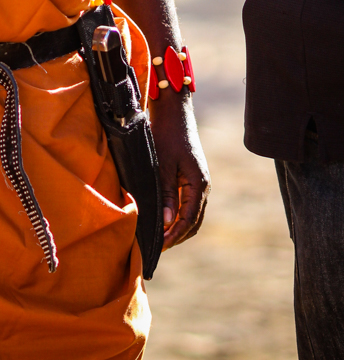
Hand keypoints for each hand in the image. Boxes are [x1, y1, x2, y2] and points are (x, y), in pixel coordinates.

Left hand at [150, 94, 209, 247]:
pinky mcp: (193, 178)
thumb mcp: (162, 165)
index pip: (188, 220)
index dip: (174, 236)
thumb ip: (166, 194)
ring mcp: (200, 183)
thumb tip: (167, 222)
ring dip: (179, 229)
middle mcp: (203, 187)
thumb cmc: (166, 135)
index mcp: (198, 185)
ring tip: (161, 239)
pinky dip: (180, 216)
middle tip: (159, 248)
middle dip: (178, 237)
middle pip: (194, 222)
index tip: (160, 247)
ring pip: (193, 215)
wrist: (174, 113)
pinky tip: (166, 220)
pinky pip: (190, 204)